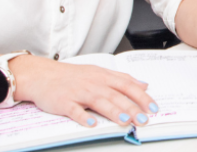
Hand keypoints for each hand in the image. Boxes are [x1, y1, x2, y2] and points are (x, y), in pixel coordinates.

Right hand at [11, 55, 157, 128]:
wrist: (43, 75)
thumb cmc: (72, 76)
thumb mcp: (99, 73)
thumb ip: (122, 79)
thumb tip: (143, 85)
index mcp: (104, 76)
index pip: (127, 85)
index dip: (141, 96)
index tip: (153, 108)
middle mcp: (94, 83)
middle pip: (116, 95)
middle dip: (132, 107)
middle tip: (144, 119)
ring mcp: (79, 92)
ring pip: (99, 101)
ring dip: (113, 111)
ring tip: (125, 120)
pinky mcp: (64, 102)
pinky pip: (75, 110)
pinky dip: (83, 117)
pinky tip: (92, 124)